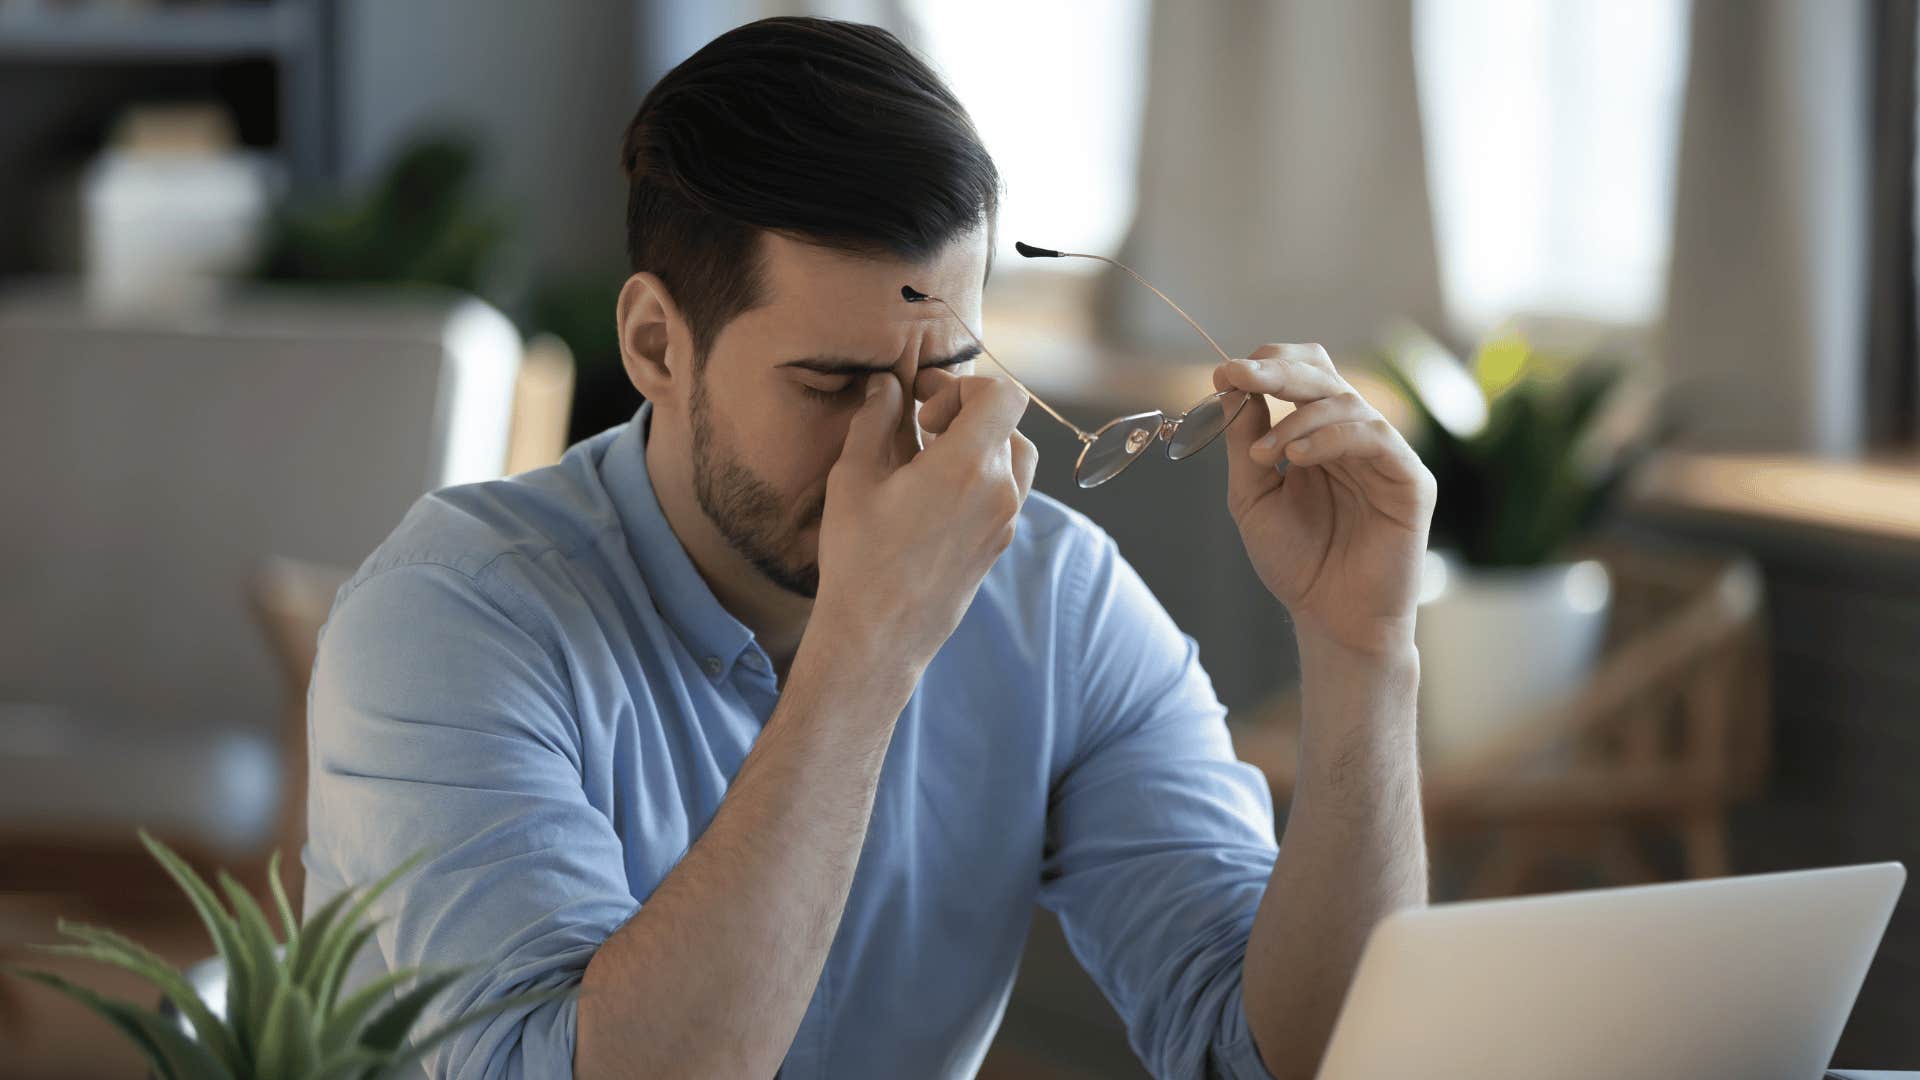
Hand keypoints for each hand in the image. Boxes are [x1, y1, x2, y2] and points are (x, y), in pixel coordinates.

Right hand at [812, 370, 1035, 672]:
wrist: (879, 635)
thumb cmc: (861, 557)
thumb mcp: (854, 477)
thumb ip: (875, 419)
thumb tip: (887, 385)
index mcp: (969, 464)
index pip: (1004, 395)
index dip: (964, 386)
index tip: (924, 407)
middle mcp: (1001, 491)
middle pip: (1009, 424)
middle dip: (966, 413)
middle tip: (921, 425)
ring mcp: (1005, 522)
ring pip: (1014, 458)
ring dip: (980, 445)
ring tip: (931, 459)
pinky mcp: (999, 545)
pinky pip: (1007, 492)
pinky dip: (981, 476)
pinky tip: (935, 494)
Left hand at [1214, 344, 1435, 656]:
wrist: (1331, 619)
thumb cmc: (1297, 562)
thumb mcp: (1253, 496)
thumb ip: (1246, 441)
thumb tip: (1233, 384)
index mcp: (1318, 435)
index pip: (1302, 376)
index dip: (1266, 365)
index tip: (1223, 372)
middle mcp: (1354, 437)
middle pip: (1324, 376)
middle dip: (1277, 371)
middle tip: (1238, 375)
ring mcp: (1386, 456)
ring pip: (1347, 402)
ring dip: (1296, 419)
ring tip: (1264, 453)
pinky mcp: (1410, 480)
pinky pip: (1375, 437)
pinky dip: (1331, 438)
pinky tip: (1297, 458)